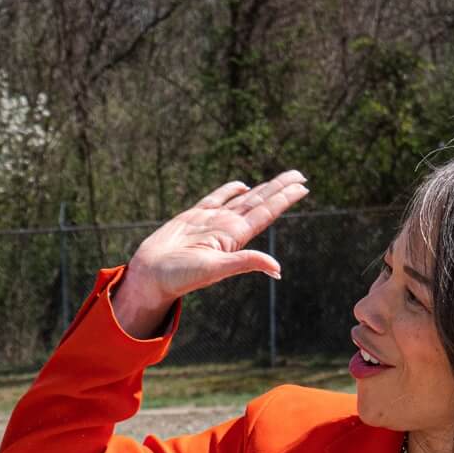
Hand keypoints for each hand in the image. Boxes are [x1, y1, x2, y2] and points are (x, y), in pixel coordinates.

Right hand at [112, 172, 309, 338]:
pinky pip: (216, 199)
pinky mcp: (193, 217)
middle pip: (259, 202)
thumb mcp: (215, 270)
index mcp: (235, 237)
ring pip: (243, 198)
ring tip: (281, 179)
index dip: (284, 199)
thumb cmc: (179, 276)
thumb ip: (245, 263)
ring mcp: (211, 221)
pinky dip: (230, 190)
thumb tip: (277, 269)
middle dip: (280, 188)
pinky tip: (243, 186)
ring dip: (263, 188)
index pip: (265, 213)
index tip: (303, 186)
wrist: (150, 276)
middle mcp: (227, 227)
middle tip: (301, 175)